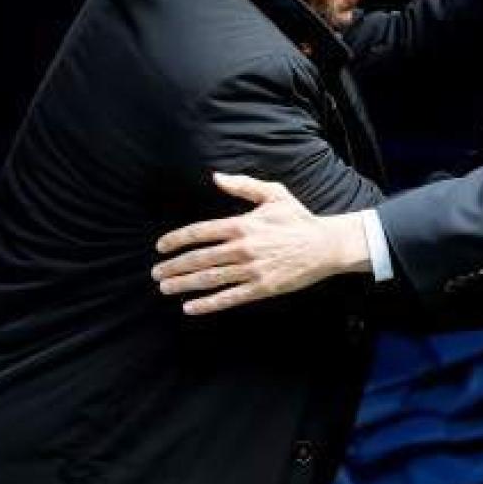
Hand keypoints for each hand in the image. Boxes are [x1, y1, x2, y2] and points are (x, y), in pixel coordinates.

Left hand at [152, 173, 369, 314]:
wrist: (326, 246)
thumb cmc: (298, 219)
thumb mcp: (273, 194)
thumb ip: (243, 184)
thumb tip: (215, 176)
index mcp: (242, 224)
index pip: (200, 232)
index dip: (177, 240)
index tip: (161, 247)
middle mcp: (243, 248)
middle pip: (199, 258)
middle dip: (174, 266)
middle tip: (156, 272)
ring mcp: (251, 270)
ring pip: (209, 279)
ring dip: (184, 284)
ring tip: (165, 288)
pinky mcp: (261, 288)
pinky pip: (229, 298)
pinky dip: (207, 304)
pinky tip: (190, 307)